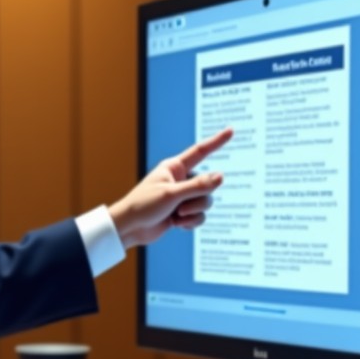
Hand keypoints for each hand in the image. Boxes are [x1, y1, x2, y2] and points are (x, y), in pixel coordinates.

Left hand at [108, 127, 232, 248]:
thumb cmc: (144, 206)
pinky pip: (199, 216)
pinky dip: (190, 223)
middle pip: (208, 185)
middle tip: (179, 208)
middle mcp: (180, 180)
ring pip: (206, 202)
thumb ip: (197, 186)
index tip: (231, 130)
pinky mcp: (182, 213)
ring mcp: (182, 197)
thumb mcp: (171, 194)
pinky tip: (176, 225)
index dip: (217, 141)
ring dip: (192, 213)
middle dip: (198, 200)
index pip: (200, 151)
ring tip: (175, 216)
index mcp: (174, 167)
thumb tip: (221, 176)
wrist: (129, 229)